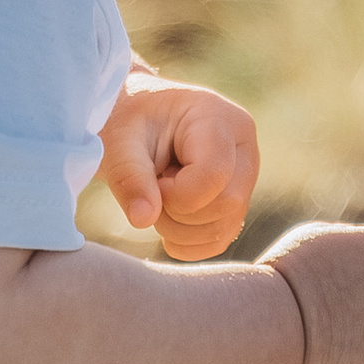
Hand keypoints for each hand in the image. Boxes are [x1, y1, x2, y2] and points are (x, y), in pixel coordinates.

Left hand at [98, 70, 261, 262]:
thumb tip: (143, 219)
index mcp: (220, 119)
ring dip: (178, 230)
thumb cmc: (129, 122)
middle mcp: (243, 149)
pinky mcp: (235, 205)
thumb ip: (129, 177)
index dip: (176, 194)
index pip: (214, 175)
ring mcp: (244, 179)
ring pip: (223, 228)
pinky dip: (185, 244)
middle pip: (227, 203)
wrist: (137, 120)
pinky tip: (165, 218)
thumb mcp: (119, 140)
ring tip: (157, 199)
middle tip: (152, 191)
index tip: (151, 179)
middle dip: (179, 212)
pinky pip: (218, 242)